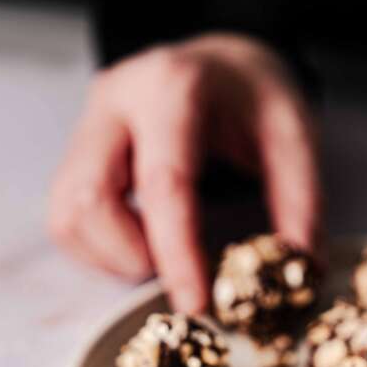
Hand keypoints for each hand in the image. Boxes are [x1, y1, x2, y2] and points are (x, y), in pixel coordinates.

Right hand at [48, 33, 321, 312]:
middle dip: (132, 258)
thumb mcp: (293, 132)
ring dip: (111, 259)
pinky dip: (100, 252)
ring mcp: (84, 128)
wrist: (215, 63)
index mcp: (172, 88)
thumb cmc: (251, 97)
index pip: (163, 183)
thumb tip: (301, 269)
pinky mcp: (73, 157)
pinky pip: (66, 222)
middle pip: (90, 200)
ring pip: (67, 217)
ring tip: (161, 258)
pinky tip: (140, 246)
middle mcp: (114, 103)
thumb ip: (300, 199)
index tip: (195, 303)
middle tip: (179, 273)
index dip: (177, 252)